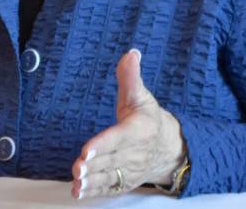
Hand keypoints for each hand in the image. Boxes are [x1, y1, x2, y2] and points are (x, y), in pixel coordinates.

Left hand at [70, 49, 186, 199]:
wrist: (168, 147)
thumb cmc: (148, 119)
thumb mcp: (141, 96)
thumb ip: (131, 77)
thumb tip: (130, 53)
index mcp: (140, 130)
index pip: (120, 137)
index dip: (104, 144)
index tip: (88, 150)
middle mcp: (136, 153)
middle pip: (113, 160)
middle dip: (94, 165)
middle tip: (77, 167)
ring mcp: (131, 169)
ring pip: (110, 176)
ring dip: (92, 181)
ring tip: (77, 182)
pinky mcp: (125, 181)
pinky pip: (109, 188)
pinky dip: (94, 192)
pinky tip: (79, 192)